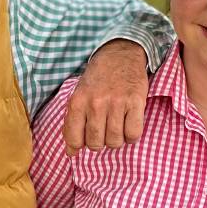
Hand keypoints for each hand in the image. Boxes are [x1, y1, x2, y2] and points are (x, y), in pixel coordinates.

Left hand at [62, 39, 148, 156]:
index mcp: (77, 102)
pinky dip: (131, 135)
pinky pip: (133, 134)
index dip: (80, 145)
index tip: (85, 140)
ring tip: (117, 126)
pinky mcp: (135, 101)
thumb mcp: (79, 95)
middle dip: (100, 143)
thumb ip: (73, 123)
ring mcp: (116, 102)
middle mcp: (95, 103)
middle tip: (104, 131)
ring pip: (115, 141)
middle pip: (96, 144)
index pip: (74, 139)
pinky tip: (129, 124)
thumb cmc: (98, 79)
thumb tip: (70, 153)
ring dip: (117, 139)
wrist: (120, 54)